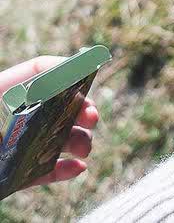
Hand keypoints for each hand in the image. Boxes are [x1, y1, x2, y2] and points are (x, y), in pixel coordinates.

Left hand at [0, 57, 98, 191]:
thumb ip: (6, 92)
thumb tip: (53, 68)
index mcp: (0, 94)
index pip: (37, 72)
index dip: (65, 70)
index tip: (87, 77)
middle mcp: (10, 119)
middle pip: (52, 105)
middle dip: (77, 109)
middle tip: (92, 117)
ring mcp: (13, 148)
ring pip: (51, 139)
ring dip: (75, 141)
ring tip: (85, 149)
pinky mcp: (11, 177)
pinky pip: (40, 172)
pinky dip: (60, 170)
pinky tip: (76, 169)